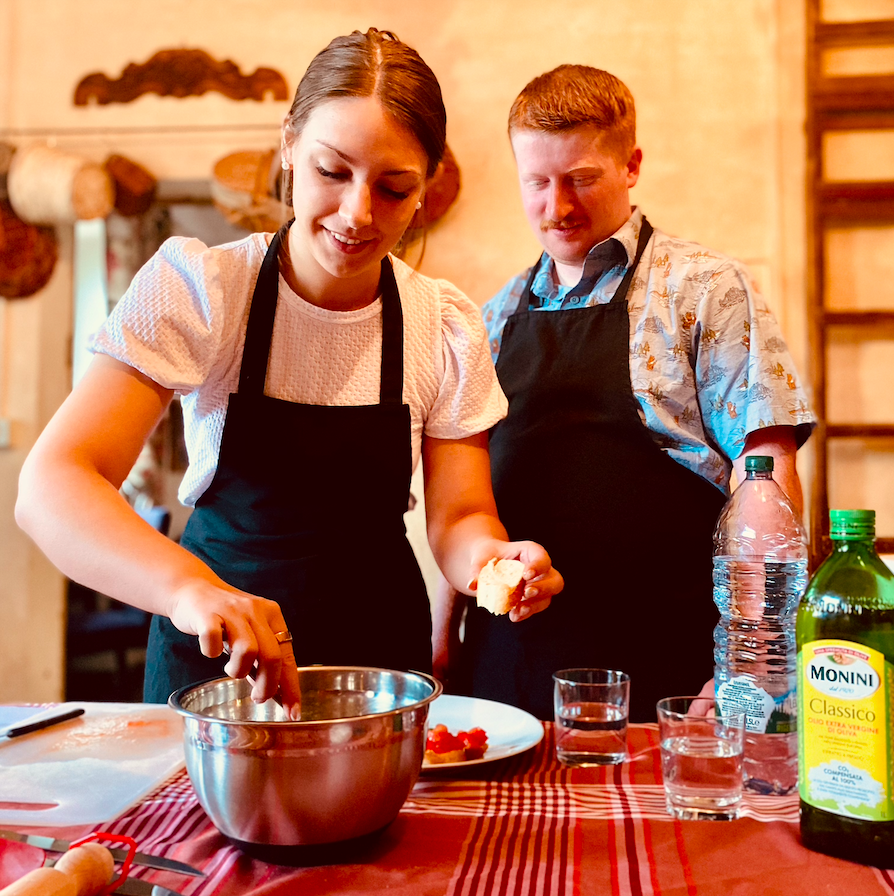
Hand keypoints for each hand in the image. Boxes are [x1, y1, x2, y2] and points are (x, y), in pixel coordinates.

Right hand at [167, 579, 301, 718]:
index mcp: (271, 615)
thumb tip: (274, 692)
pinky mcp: (207, 614)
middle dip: (268, 686)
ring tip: (232, 670)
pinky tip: (211, 652)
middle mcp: (254, 611)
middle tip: (258, 698)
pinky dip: (211, 652)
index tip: (293, 712)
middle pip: (272, 656)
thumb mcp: (249, 631)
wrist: (192, 589)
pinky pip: (212, 639)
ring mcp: (231, 611)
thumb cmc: (224, 618)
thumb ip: (261, 656)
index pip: (287, 656)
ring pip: (247, 650)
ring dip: (239, 670)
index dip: (291, 687)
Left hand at [469, 540, 563, 622]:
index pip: (541, 556)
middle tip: (527, 592)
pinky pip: (536, 608)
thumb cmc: (488, 555)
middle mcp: (540, 569)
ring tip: (519, 609)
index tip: (526, 574)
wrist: (488, 564)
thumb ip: (477, 569)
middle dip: (543, 588)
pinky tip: (514, 616)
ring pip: (548, 597)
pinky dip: (526, 613)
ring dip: (535, 605)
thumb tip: (473, 584)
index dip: (538, 565)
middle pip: (555, 579)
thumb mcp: (480, 557)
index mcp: (529, 552)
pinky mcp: (533, 600)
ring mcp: (539, 585)